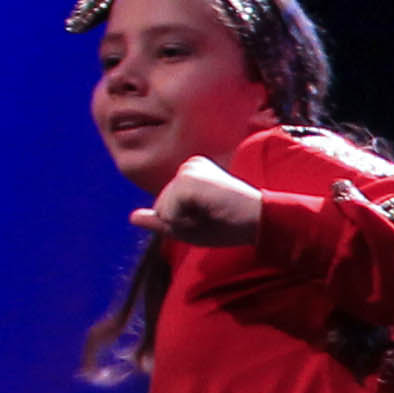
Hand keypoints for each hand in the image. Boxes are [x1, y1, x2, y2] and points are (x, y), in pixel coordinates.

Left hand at [132, 153, 267, 246]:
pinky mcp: (188, 181)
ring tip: (213, 214)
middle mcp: (188, 166)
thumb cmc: (231, 224)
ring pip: (162, 210)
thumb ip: (161, 221)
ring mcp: (188, 171)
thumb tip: (132, 218)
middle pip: (160, 208)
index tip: (212, 216)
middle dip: (180, 222)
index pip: (163, 206)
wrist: (261, 220)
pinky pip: (168, 212)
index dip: (182, 222)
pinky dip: (184, 221)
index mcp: (190, 172)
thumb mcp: (191, 226)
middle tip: (213, 217)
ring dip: (183, 222)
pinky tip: (210, 212)